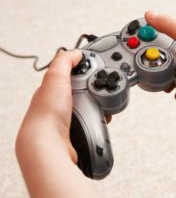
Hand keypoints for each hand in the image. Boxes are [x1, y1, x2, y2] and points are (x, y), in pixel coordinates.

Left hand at [16, 50, 105, 197]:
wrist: (50, 144)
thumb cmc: (46, 114)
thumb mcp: (55, 78)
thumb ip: (65, 61)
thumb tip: (76, 53)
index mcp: (55, 89)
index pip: (77, 76)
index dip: (90, 72)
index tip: (102, 71)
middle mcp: (62, 104)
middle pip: (88, 92)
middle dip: (100, 92)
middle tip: (108, 91)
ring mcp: (71, 119)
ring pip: (93, 109)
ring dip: (102, 108)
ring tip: (106, 108)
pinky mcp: (79, 132)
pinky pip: (95, 123)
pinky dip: (101, 122)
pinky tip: (101, 121)